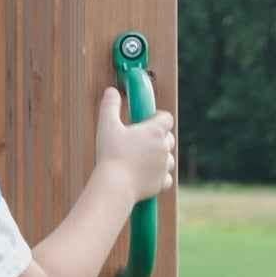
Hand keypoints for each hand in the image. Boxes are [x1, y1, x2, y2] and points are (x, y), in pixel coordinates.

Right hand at [94, 85, 177, 203]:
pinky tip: (146, 175)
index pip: (166, 118)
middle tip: (140, 140)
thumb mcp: (106, 125)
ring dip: (158, 156)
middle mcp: (164, 147)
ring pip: (168, 158)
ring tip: (141, 158)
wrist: (114, 185)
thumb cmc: (110, 154)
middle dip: (158, 137)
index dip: (158, 117)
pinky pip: (166, 177)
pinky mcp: (162, 182)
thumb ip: (109, 106)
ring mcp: (164, 166)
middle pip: (169, 137)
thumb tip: (111, 91)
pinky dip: (158, 176)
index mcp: (155, 131)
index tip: (146, 120)